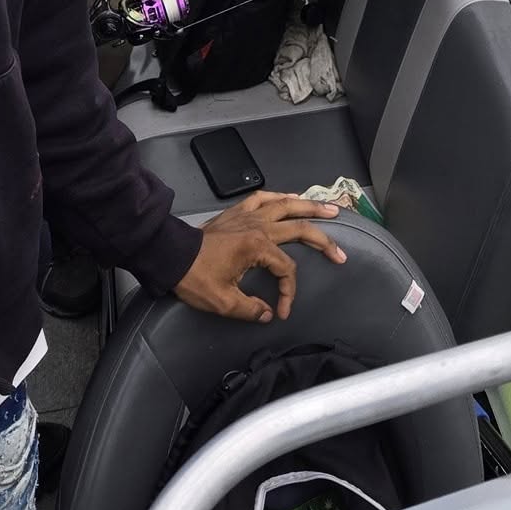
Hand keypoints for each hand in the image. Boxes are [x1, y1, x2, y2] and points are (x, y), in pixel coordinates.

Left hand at [174, 192, 344, 322]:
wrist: (170, 255)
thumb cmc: (195, 277)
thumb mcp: (223, 302)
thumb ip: (250, 309)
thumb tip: (268, 313)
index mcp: (257, 247)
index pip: (286, 269)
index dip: (288, 292)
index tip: (280, 311)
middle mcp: (258, 226)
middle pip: (299, 229)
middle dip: (323, 241)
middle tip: (341, 252)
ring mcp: (248, 215)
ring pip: (287, 205)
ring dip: (310, 207)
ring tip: (331, 208)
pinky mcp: (237, 212)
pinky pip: (263, 197)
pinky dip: (279, 196)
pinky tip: (290, 197)